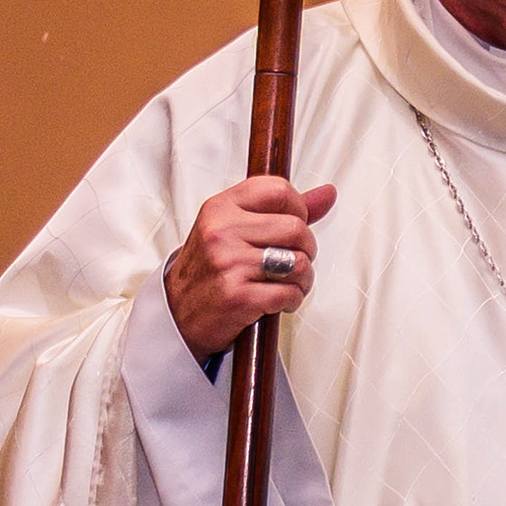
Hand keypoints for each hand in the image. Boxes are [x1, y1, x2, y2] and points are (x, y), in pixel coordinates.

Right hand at [165, 175, 336, 359]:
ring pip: (298, 263)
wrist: (177, 316)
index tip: (294, 224)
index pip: (278, 190)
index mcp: (220, 207)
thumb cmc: (210, 269)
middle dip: (306, 249)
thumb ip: (282, 210)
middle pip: (296, 228)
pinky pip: (289, 293)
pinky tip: (278, 301)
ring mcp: (228, 264)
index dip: (298, 208)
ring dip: (303, 279)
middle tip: (293, 261)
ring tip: (287, 283)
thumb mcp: (235, 228)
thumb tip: (328, 193)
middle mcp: (222, 232)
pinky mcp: (237, 296)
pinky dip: (292, 300)